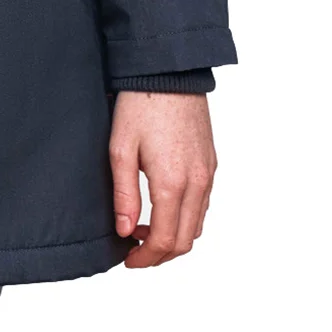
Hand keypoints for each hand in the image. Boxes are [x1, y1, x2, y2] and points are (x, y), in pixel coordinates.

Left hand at [109, 91, 216, 266]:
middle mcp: (197, 182)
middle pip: (185, 240)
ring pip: (197, 224)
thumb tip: (124, 230)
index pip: (165, 240)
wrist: (168, 71)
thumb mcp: (121, 148)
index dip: (146, 258)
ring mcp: (208, 172)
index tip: (128, 260)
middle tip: (135, 251)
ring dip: (174, 236)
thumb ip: (124, 194)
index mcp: (173, 183)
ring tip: (145, 228)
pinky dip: (186, 217)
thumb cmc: (140, 105)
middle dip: (160, 254)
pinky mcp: (211, 161)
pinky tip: (164, 206)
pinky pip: (203, 203)